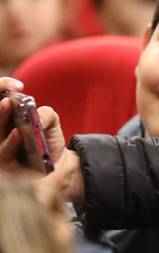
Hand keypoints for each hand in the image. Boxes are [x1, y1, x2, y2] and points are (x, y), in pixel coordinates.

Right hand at [0, 78, 83, 202]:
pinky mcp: (4, 167)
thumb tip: (35, 113)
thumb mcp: (50, 123)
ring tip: (8, 105)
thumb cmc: (49, 142)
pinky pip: (3, 154)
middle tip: (7, 97)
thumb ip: (44, 114)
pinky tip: (18, 133)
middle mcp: (1, 134)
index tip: (14, 85)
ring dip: (1, 119)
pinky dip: (10, 142)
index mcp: (6, 121)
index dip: (2, 89)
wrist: (58, 166)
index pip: (0, 102)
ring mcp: (0, 151)